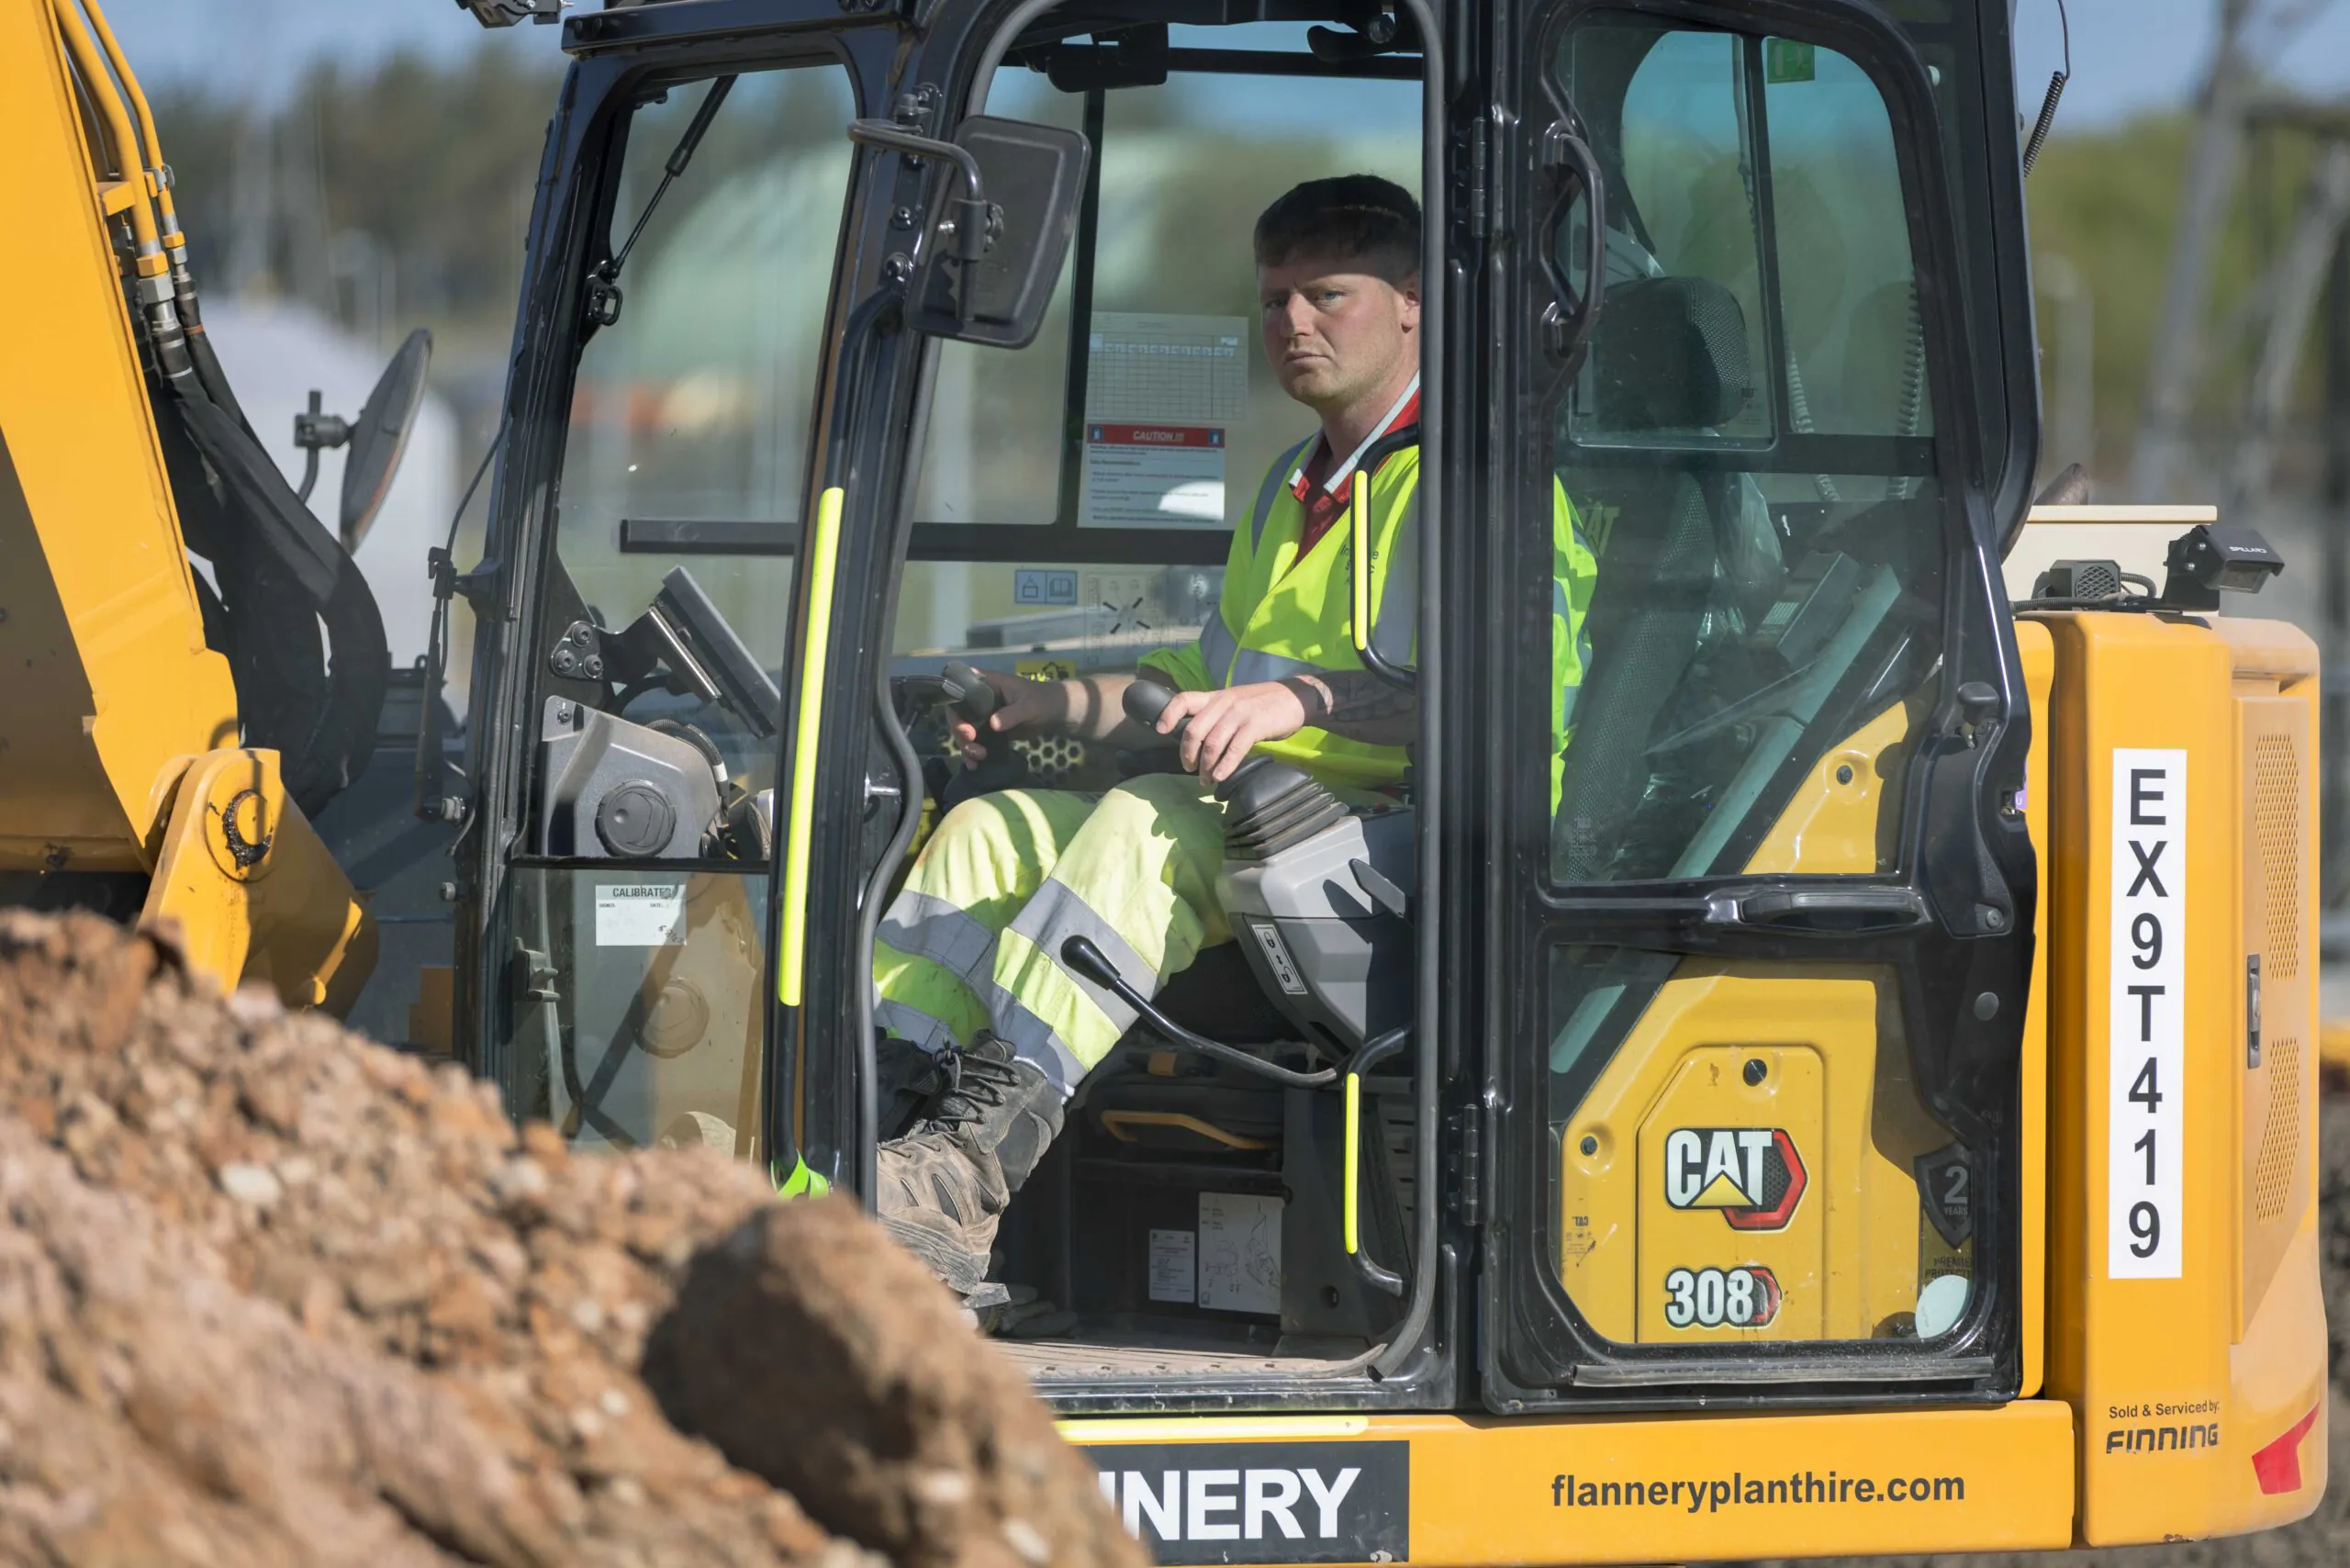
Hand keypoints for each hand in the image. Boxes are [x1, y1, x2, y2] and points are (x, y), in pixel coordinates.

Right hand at [951, 671, 1068, 768]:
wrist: (1054, 712)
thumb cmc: (1042, 701)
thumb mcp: (1029, 706)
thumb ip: (1012, 714)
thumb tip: (992, 725)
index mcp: (986, 684)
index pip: (959, 693)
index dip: (956, 711)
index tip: (966, 730)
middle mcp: (979, 698)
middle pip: (958, 715)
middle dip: (961, 734)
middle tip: (973, 748)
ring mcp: (982, 714)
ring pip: (964, 731)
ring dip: (966, 747)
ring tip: (978, 760)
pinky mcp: (988, 729)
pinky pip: (975, 741)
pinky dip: (972, 753)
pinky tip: (974, 766)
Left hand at [1158, 681, 1310, 784]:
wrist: (1296, 697)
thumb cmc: (1264, 704)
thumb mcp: (1235, 702)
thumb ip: (1216, 715)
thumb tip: (1196, 740)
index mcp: (1216, 697)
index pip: (1184, 699)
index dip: (1168, 714)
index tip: (1160, 731)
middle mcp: (1224, 703)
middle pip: (1194, 729)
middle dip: (1187, 754)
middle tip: (1190, 769)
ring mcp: (1240, 713)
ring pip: (1212, 743)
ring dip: (1206, 766)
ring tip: (1206, 779)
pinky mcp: (1256, 725)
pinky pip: (1235, 748)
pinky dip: (1225, 766)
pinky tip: (1220, 777)